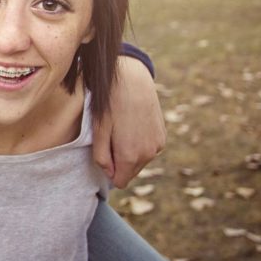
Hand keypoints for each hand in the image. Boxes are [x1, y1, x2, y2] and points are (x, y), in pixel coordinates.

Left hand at [92, 56, 166, 188]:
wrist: (132, 80)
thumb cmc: (110, 104)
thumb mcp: (98, 131)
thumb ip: (101, 157)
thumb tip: (110, 174)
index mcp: (130, 155)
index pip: (120, 181)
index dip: (110, 171)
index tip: (105, 153)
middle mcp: (148, 154)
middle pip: (130, 172)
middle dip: (120, 162)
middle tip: (111, 138)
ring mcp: (158, 145)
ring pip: (140, 161)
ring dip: (130, 152)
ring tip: (122, 129)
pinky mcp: (162, 136)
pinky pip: (148, 150)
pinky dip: (140, 143)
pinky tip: (133, 125)